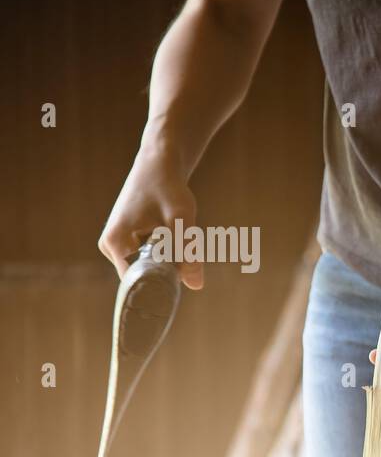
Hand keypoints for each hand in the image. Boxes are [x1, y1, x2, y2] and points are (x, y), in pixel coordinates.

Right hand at [98, 141, 201, 289]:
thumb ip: (188, 252)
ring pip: (148, 268)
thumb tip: (195, 285)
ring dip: (167, 262)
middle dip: (167, 273)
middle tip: (185, 256)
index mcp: (115, 244)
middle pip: (143, 276)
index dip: (158, 291)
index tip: (178, 293)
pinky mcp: (125, 241)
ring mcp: (116, 245)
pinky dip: (165, 254)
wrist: (158, 163)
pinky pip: (148, 259)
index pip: (135, 284)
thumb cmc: (168, 187)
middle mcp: (110, 247)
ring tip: (176, 236)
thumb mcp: (182, 219)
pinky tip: (173, 235)